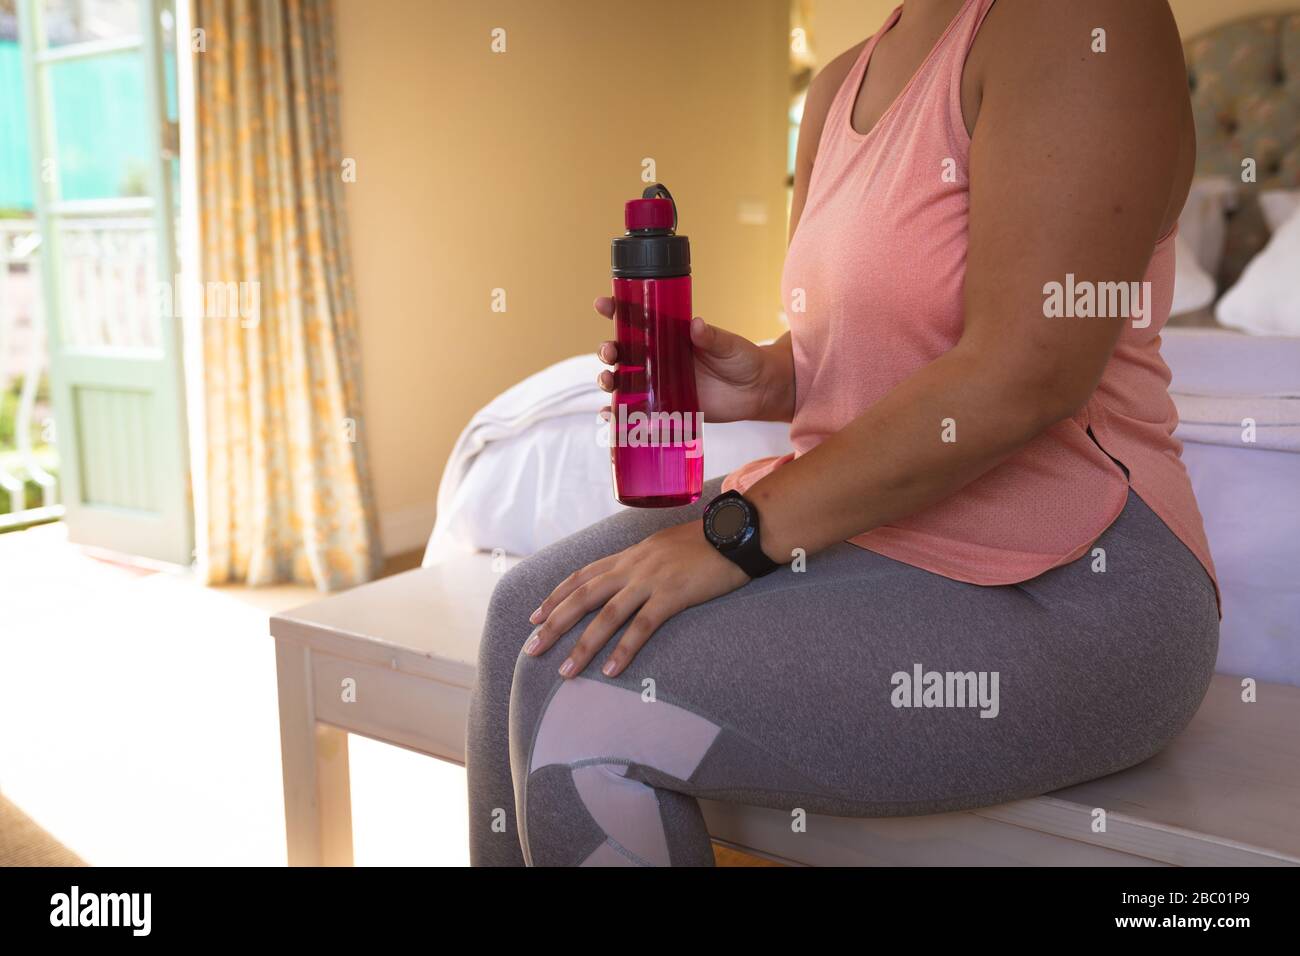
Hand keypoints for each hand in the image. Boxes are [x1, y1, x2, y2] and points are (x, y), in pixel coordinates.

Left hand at [523, 520, 749, 677]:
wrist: (735, 533)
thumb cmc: (707, 542)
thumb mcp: (665, 546)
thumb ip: (644, 562)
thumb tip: (631, 578)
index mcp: (630, 555)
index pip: (583, 575)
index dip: (556, 596)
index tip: (535, 616)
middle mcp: (633, 566)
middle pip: (583, 596)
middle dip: (554, 623)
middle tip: (532, 648)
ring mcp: (651, 580)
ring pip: (605, 616)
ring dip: (582, 646)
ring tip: (565, 672)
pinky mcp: (672, 596)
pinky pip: (642, 627)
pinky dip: (623, 650)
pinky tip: (609, 671)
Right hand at [593, 296, 787, 422]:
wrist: (758, 392)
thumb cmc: (743, 360)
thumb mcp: (729, 345)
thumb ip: (712, 337)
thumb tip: (696, 325)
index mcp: (669, 336)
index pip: (637, 320)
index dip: (617, 310)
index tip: (603, 304)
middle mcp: (658, 359)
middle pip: (622, 353)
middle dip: (608, 351)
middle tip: (610, 352)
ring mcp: (660, 385)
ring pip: (623, 382)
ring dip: (609, 381)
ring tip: (608, 381)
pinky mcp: (666, 409)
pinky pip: (637, 413)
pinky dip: (619, 416)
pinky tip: (610, 417)